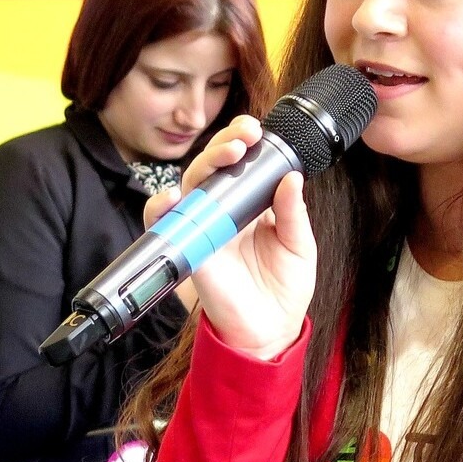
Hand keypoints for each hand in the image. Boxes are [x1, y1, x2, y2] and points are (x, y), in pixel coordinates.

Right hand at [142, 117, 314, 360]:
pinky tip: (174, 196)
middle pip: (212, 167)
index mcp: (250, 206)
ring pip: (190, 186)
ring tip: (227, 155)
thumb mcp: (300, 245)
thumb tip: (292, 178)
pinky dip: (162, 208)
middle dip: (224, 144)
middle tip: (245, 137)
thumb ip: (292, 213)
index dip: (243, 142)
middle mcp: (224, 213)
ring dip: (204, 165)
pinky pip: (167, 226)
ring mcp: (205, 229)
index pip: (241, 165)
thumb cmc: (285, 288)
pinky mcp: (191, 250)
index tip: (257, 131)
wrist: (272, 331)